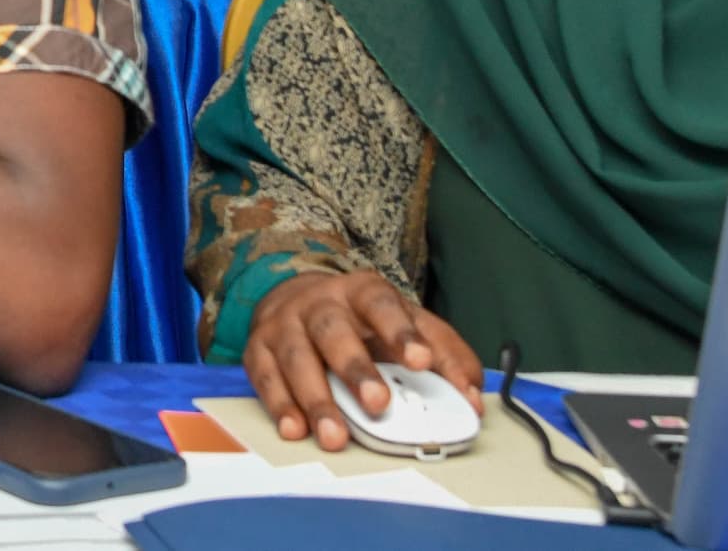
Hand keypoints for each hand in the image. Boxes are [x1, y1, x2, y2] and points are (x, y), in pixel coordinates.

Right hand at [241, 270, 480, 449]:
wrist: (295, 295)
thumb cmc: (360, 319)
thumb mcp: (407, 322)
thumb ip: (444, 354)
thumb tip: (471, 398)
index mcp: (361, 292)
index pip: (382, 305)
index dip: (401, 333)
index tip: (420, 362)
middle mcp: (319, 303)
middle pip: (334, 331)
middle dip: (355, 369)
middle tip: (378, 403)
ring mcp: (284, 324)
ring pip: (296, 358)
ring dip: (316, 399)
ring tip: (335, 435)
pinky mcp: (256, 347)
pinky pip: (264, 376)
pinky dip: (279, 405)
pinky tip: (295, 429)